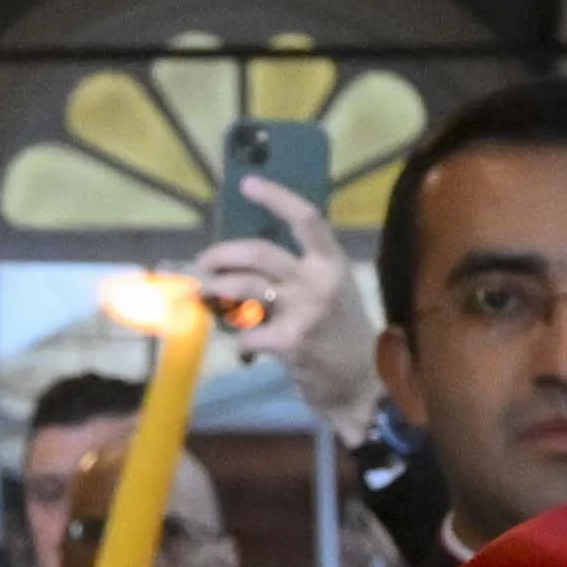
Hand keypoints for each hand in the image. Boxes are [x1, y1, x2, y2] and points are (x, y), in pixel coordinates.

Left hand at [188, 184, 383, 437]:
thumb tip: (245, 255)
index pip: (306, 218)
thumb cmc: (341, 332)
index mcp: (332, 262)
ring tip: (208, 295)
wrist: (361, 383)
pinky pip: (246, 332)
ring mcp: (305, 311)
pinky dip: (237, 337)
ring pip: (245, 287)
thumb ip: (299, 271)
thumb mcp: (332, 290)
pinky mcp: (291, 342)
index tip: (246, 184)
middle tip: (205, 262)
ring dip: (217, 290)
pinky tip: (242, 343)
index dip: (275, 197)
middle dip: (222, 254)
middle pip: (259, 252)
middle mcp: (320, 280)